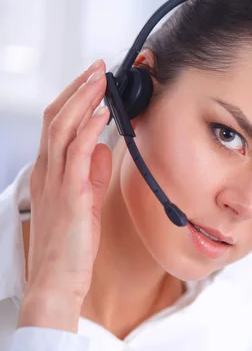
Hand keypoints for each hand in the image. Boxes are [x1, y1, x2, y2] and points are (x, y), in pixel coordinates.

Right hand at [18, 60, 111, 331]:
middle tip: (98, 69)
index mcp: (50, 173)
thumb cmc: (70, 246)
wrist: (57, 281)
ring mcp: (56, 182)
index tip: (93, 82)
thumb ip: (92, 174)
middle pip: (56, 118)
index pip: (57, 125)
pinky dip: (89, 129)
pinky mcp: (70, 195)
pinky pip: (77, 154)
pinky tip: (101, 114)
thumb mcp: (84, 201)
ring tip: (101, 80)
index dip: (74, 100)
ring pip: (63, 128)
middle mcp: (48, 172)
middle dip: (78, 89)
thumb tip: (104, 148)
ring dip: (83, 100)